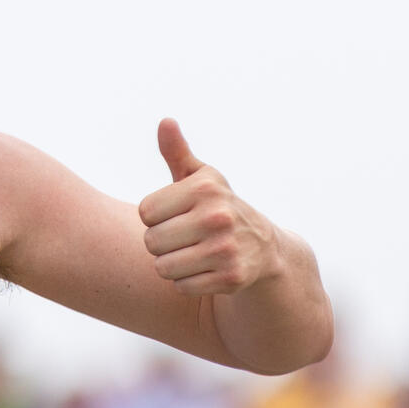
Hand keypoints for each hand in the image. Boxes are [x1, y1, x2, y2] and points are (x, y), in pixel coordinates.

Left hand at [138, 119, 280, 296]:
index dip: (156, 217)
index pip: (145, 212)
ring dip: (173, 264)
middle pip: (151, 242)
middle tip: (185, 237)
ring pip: (163, 267)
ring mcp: (226, 249)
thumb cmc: (217, 207)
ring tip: (195, 253)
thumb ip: (177, 152)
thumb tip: (165, 121)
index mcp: (205, 189)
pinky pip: (181, 286)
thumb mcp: (201, 178)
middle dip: (162, 243)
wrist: (263, 247)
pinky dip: (189, 282)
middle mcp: (217, 217)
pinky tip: (207, 269)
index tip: (177, 215)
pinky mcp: (231, 278)